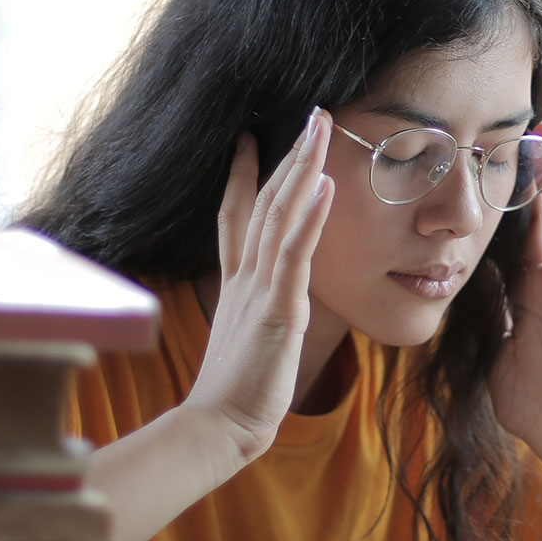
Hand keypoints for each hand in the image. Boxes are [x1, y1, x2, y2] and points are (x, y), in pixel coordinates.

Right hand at [181, 110, 333, 463]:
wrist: (217, 426)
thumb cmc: (236, 394)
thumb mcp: (247, 341)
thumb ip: (255, 315)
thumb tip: (266, 309)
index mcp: (237, 283)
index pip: (237, 216)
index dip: (244, 175)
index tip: (250, 138)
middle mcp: (245, 276)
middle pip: (264, 201)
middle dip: (288, 154)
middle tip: (310, 113)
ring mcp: (260, 289)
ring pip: (280, 214)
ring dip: (302, 167)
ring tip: (320, 128)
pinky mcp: (277, 309)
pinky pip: (294, 254)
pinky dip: (309, 217)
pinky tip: (324, 185)